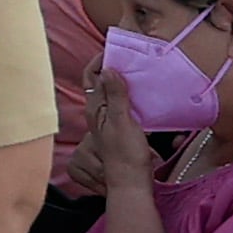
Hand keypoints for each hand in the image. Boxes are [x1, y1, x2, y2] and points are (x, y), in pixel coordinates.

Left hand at [84, 63, 156, 199]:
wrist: (131, 181)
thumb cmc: (125, 153)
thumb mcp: (122, 121)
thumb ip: (116, 96)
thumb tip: (108, 69)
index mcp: (95, 107)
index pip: (91, 76)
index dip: (99, 61)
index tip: (114, 50)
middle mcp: (98, 112)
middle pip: (100, 83)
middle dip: (111, 68)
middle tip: (129, 58)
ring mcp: (108, 121)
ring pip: (110, 94)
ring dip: (121, 81)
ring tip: (137, 71)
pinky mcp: (119, 128)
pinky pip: (121, 105)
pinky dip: (129, 95)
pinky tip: (141, 94)